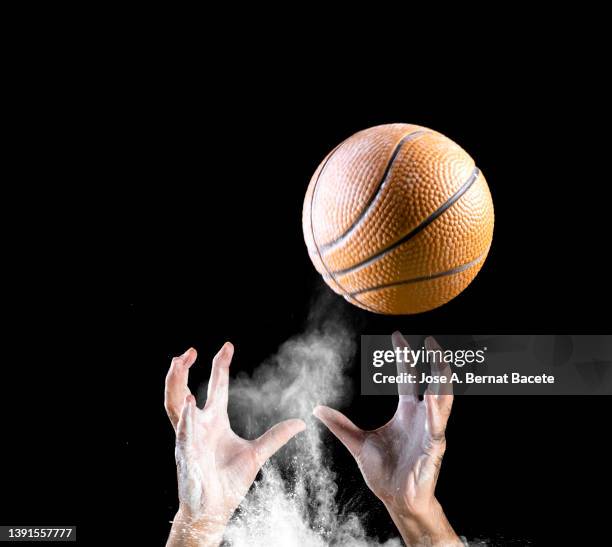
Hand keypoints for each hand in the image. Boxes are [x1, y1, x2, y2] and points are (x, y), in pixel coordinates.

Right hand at [165, 342, 304, 545]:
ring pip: (175, 406)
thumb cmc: (229, 482)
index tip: (227, 346)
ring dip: (176, 384)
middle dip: (182, 370)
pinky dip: (186, 419)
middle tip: (188, 351)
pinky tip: (190, 405)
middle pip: (184, 391)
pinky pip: (185, 434)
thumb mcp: (257, 453)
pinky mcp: (187, 455)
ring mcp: (189, 438)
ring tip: (179, 364)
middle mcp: (198, 425)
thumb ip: (276, 436)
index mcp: (214, 421)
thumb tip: (300, 423)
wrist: (215, 510)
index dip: (221, 365)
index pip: (217, 387)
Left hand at [314, 333, 461, 545]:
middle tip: (431, 341)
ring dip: (442, 381)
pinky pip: (436, 429)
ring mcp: (429, 432)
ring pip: (442, 402)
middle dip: (435, 362)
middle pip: (433, 384)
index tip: (398, 336)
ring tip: (440, 360)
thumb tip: (317, 409)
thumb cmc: (383, 472)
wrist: (395, 500)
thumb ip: (340, 425)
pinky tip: (430, 400)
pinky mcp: (432, 450)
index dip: (404, 356)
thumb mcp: (357, 443)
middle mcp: (421, 418)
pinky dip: (435, 414)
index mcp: (406, 413)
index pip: (408, 377)